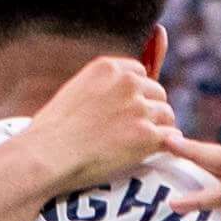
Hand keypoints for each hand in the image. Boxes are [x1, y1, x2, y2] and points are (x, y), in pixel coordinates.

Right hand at [14, 55, 180, 193]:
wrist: (48, 154)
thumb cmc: (54, 130)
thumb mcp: (76, 90)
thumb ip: (102, 86)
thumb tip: (121, 93)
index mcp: (107, 67)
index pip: (141, 73)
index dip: (137, 92)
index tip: (128, 108)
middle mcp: (127, 83)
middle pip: (158, 93)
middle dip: (150, 110)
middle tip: (133, 130)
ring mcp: (139, 108)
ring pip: (167, 115)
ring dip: (158, 128)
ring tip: (137, 143)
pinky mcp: (147, 135)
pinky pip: (171, 137)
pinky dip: (164, 146)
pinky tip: (148, 153)